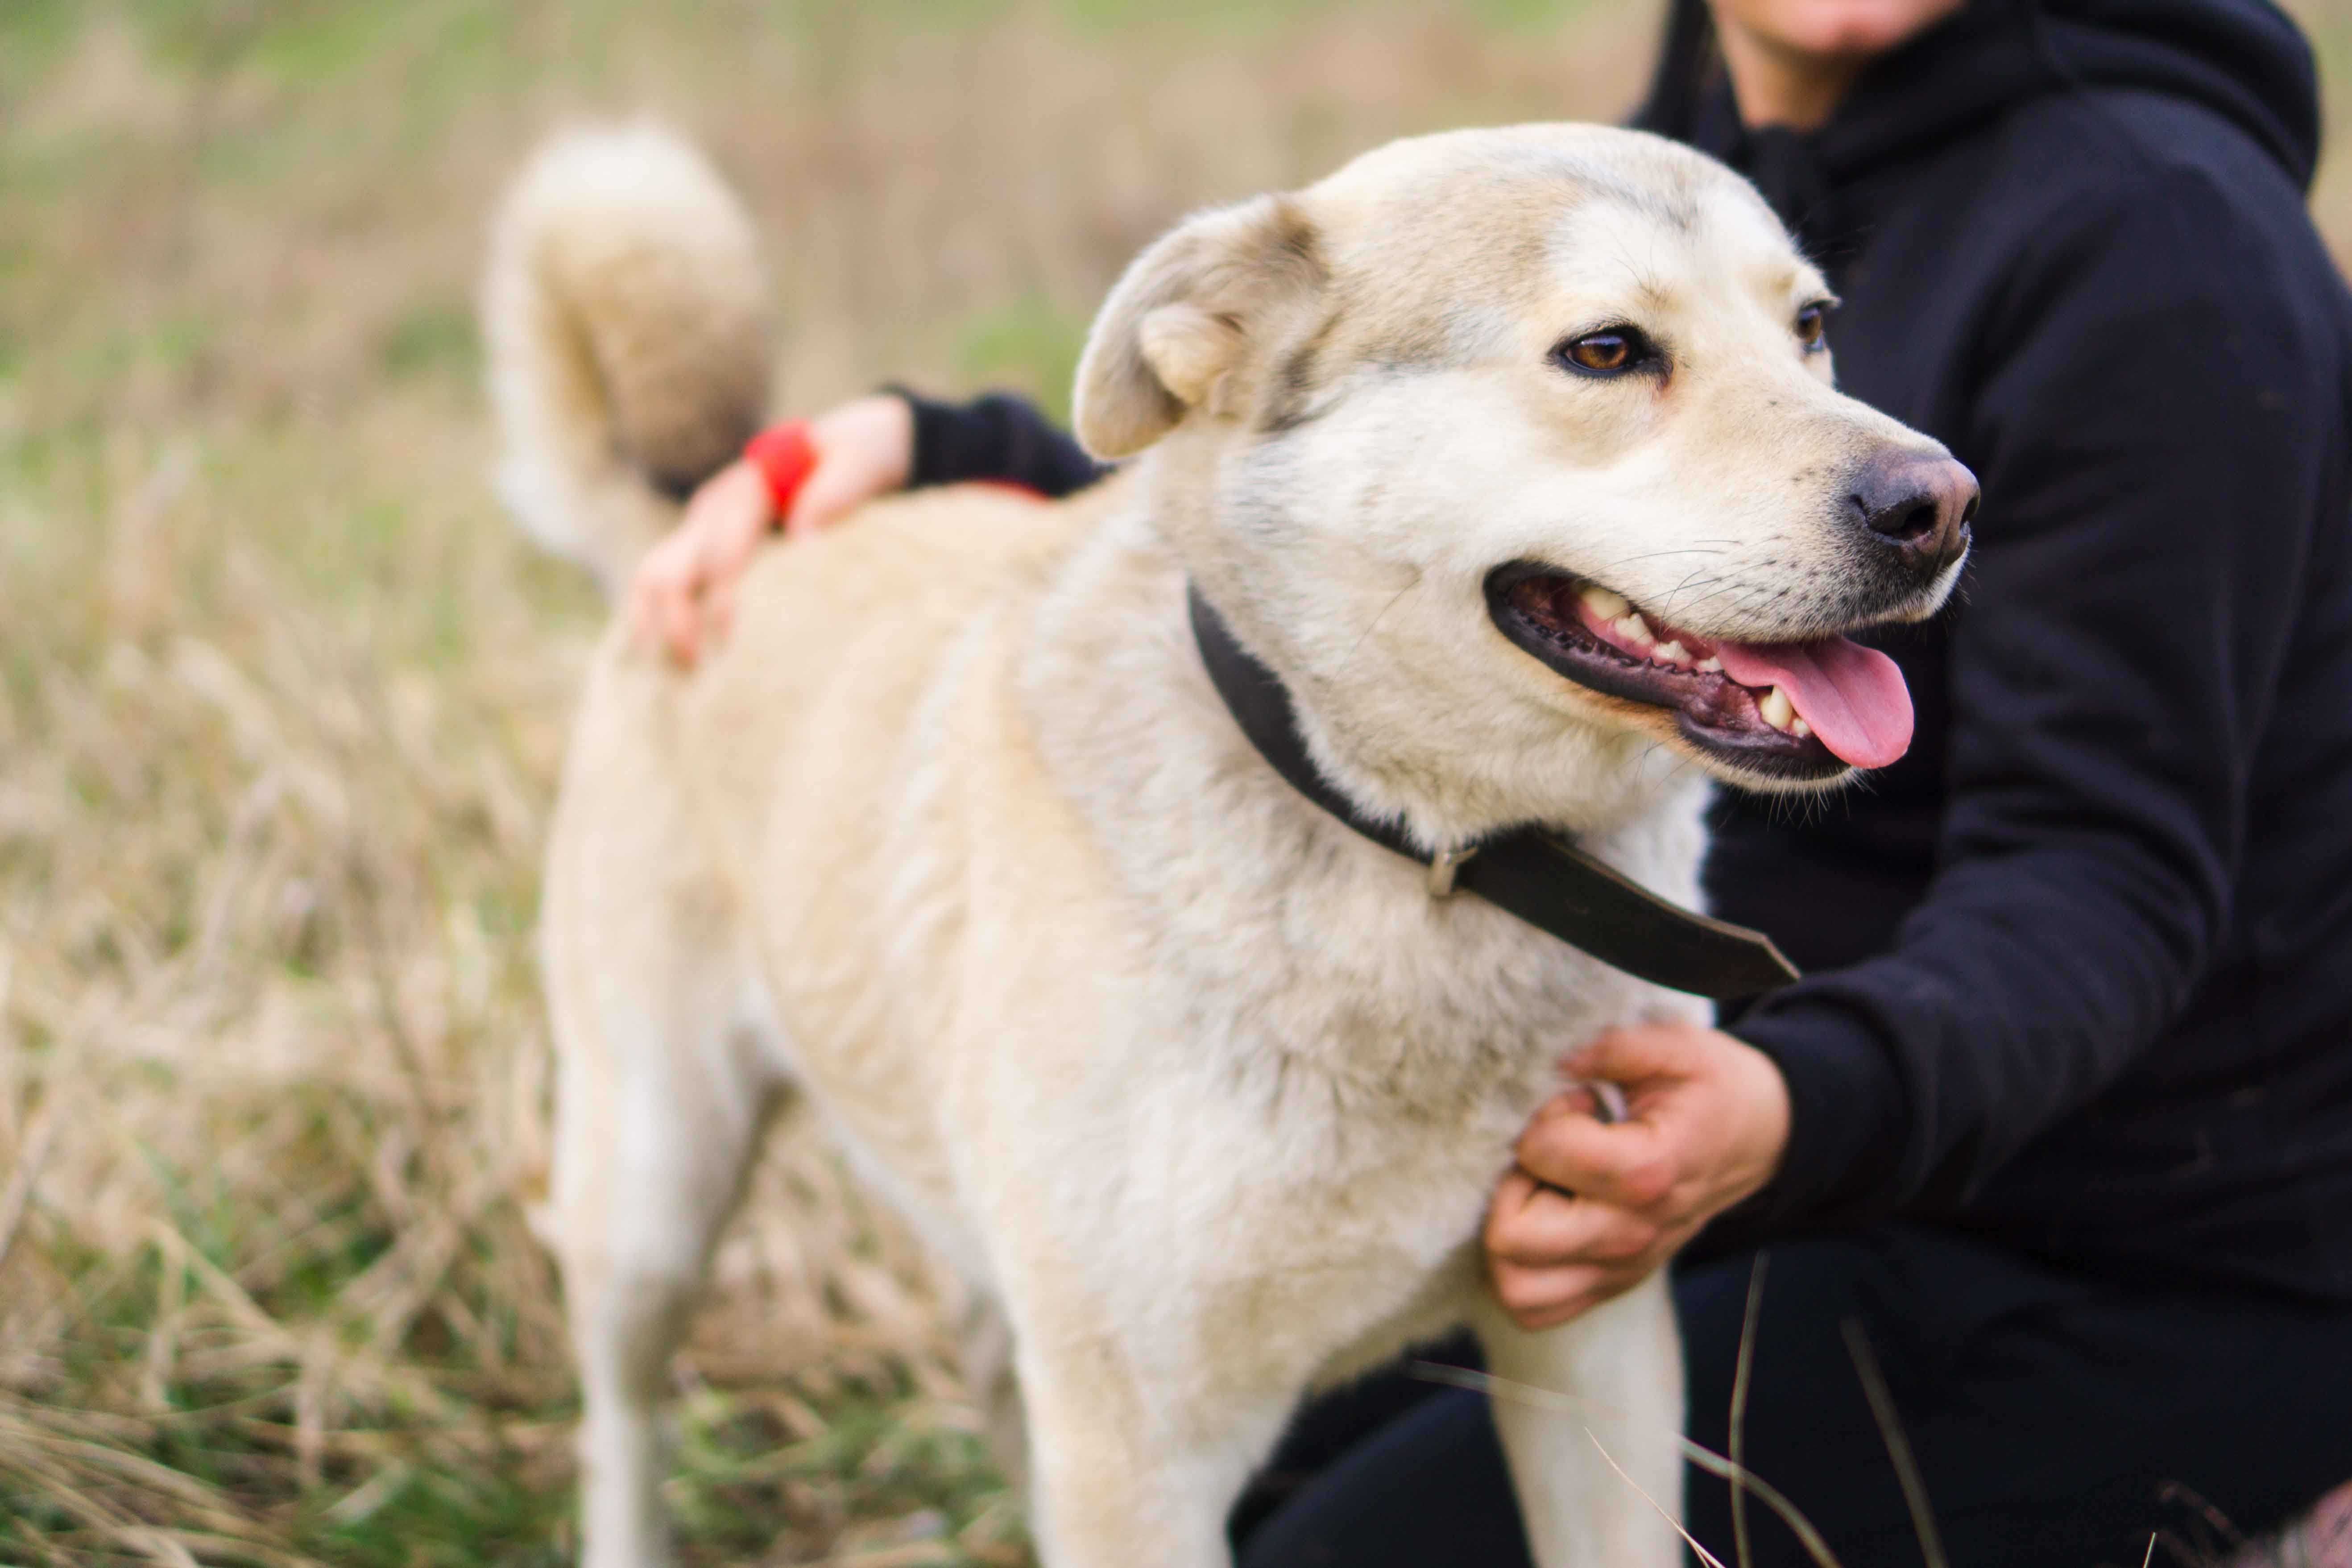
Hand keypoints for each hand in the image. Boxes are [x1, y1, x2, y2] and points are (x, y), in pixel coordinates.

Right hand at [627, 392, 914, 665]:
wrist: (842, 445)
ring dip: (654, 623)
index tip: (728, 640)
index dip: (720, 597)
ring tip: (670, 673)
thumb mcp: (859, 463)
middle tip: (694, 668)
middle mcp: (715, 508)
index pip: (719, 550)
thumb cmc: (855, 457)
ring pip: (654, 574)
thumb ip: (835, 494)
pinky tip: (658, 658)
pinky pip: (665, 580)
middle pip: (671, 565)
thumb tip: (802, 539)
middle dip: (676, 619)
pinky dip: (656, 617)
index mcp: (747, 490)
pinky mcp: (704, 544)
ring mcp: (705, 526)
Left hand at [1484, 1021, 1790, 1330]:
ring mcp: (1621, 1268)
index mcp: (1646, 1171)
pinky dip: (1521, 1270)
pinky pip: (1537, 1306)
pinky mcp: (1611, 1283)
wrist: (1760, 1137)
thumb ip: (1612, 1048)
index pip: (1542, 1151)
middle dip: (1508, 1183)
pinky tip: (1542, 1220)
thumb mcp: (1676, 1047)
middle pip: (1511, 1239)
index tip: (1579, 1104)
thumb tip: (1557, 1062)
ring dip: (1508, 1235)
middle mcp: (1630, 1235)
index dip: (1543, 1116)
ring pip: (1517, 1290)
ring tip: (1540, 1191)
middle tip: (1546, 1154)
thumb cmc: (1712, 1089)